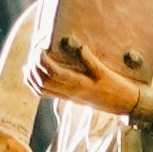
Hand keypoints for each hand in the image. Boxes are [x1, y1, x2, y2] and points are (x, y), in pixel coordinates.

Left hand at [35, 45, 152, 118]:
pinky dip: (36, 85)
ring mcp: (68, 97)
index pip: (53, 73)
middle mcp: (70, 92)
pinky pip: (46, 94)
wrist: (123, 104)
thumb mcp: (105, 72)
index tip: (41, 47)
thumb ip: (91, 60)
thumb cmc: (116, 87)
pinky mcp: (69, 98)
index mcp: (78, 84)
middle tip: (34, 51)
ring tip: (29, 62)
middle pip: (42, 82)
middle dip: (33, 66)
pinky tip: (34, 75)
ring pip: (41, 90)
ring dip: (31, 76)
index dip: (42, 60)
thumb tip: (79, 47)